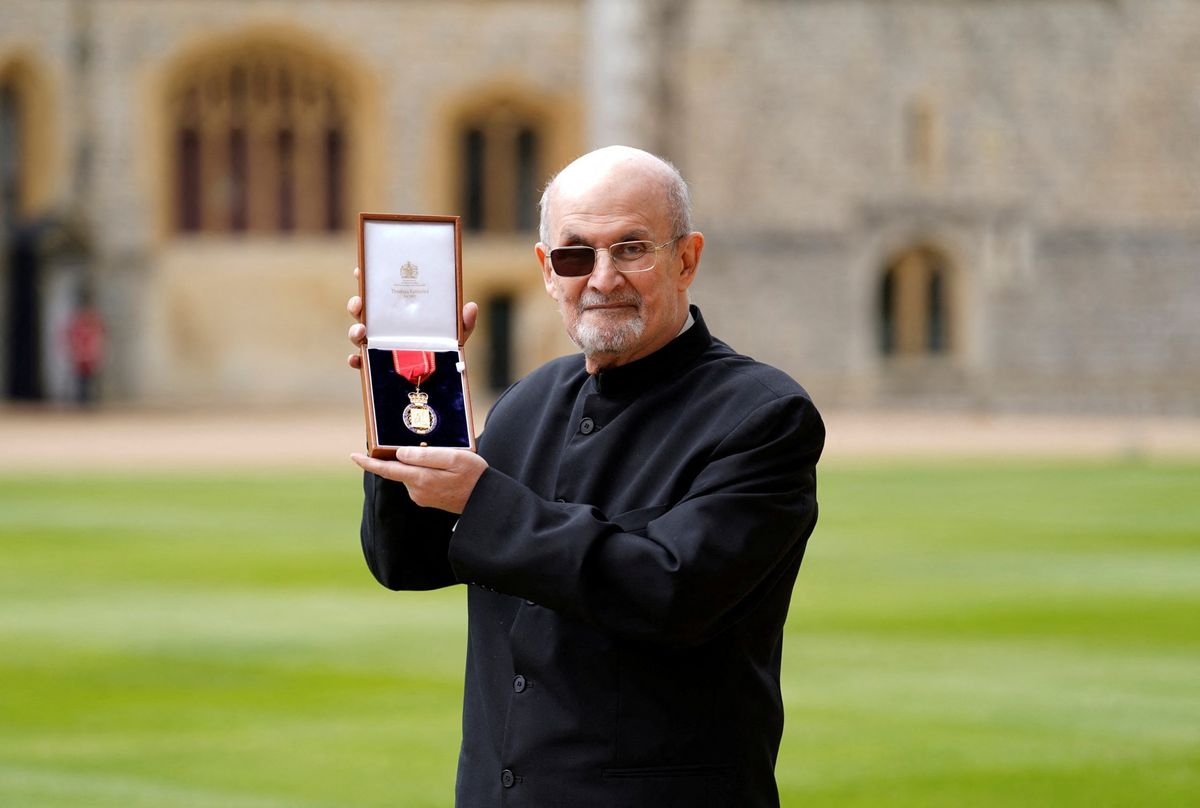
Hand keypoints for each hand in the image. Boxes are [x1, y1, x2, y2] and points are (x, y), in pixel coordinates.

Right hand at [346, 267, 479, 368]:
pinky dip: (356, 361)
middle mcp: (384, 326)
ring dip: (354, 332)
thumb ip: (464, 322)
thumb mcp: (456, 333)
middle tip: (359, 304)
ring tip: (360, 332)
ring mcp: (378, 345)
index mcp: (398, 312)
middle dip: (356, 305)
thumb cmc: (445, 347)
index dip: (366, 279)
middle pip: (363, 311)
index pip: (379, 292)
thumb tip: (471, 306)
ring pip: (358, 335)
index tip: (359, 271)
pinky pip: (361, 362)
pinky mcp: (376, 365)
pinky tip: (356, 359)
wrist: (442, 377)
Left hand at [351, 446, 488, 513]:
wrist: (486, 501)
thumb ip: (425, 455)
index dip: (369, 463)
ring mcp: (422, 497)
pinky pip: (420, 480)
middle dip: (405, 456)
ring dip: (420, 463)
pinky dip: (425, 471)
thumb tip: (400, 454)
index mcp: (420, 478)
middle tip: (429, 446)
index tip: (353, 456)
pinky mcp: (428, 499)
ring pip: (411, 473)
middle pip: (400, 468)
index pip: (387, 469)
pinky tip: (444, 469)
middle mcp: (417, 490)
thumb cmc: (474, 476)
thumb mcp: (454, 458)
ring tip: (445, 458)